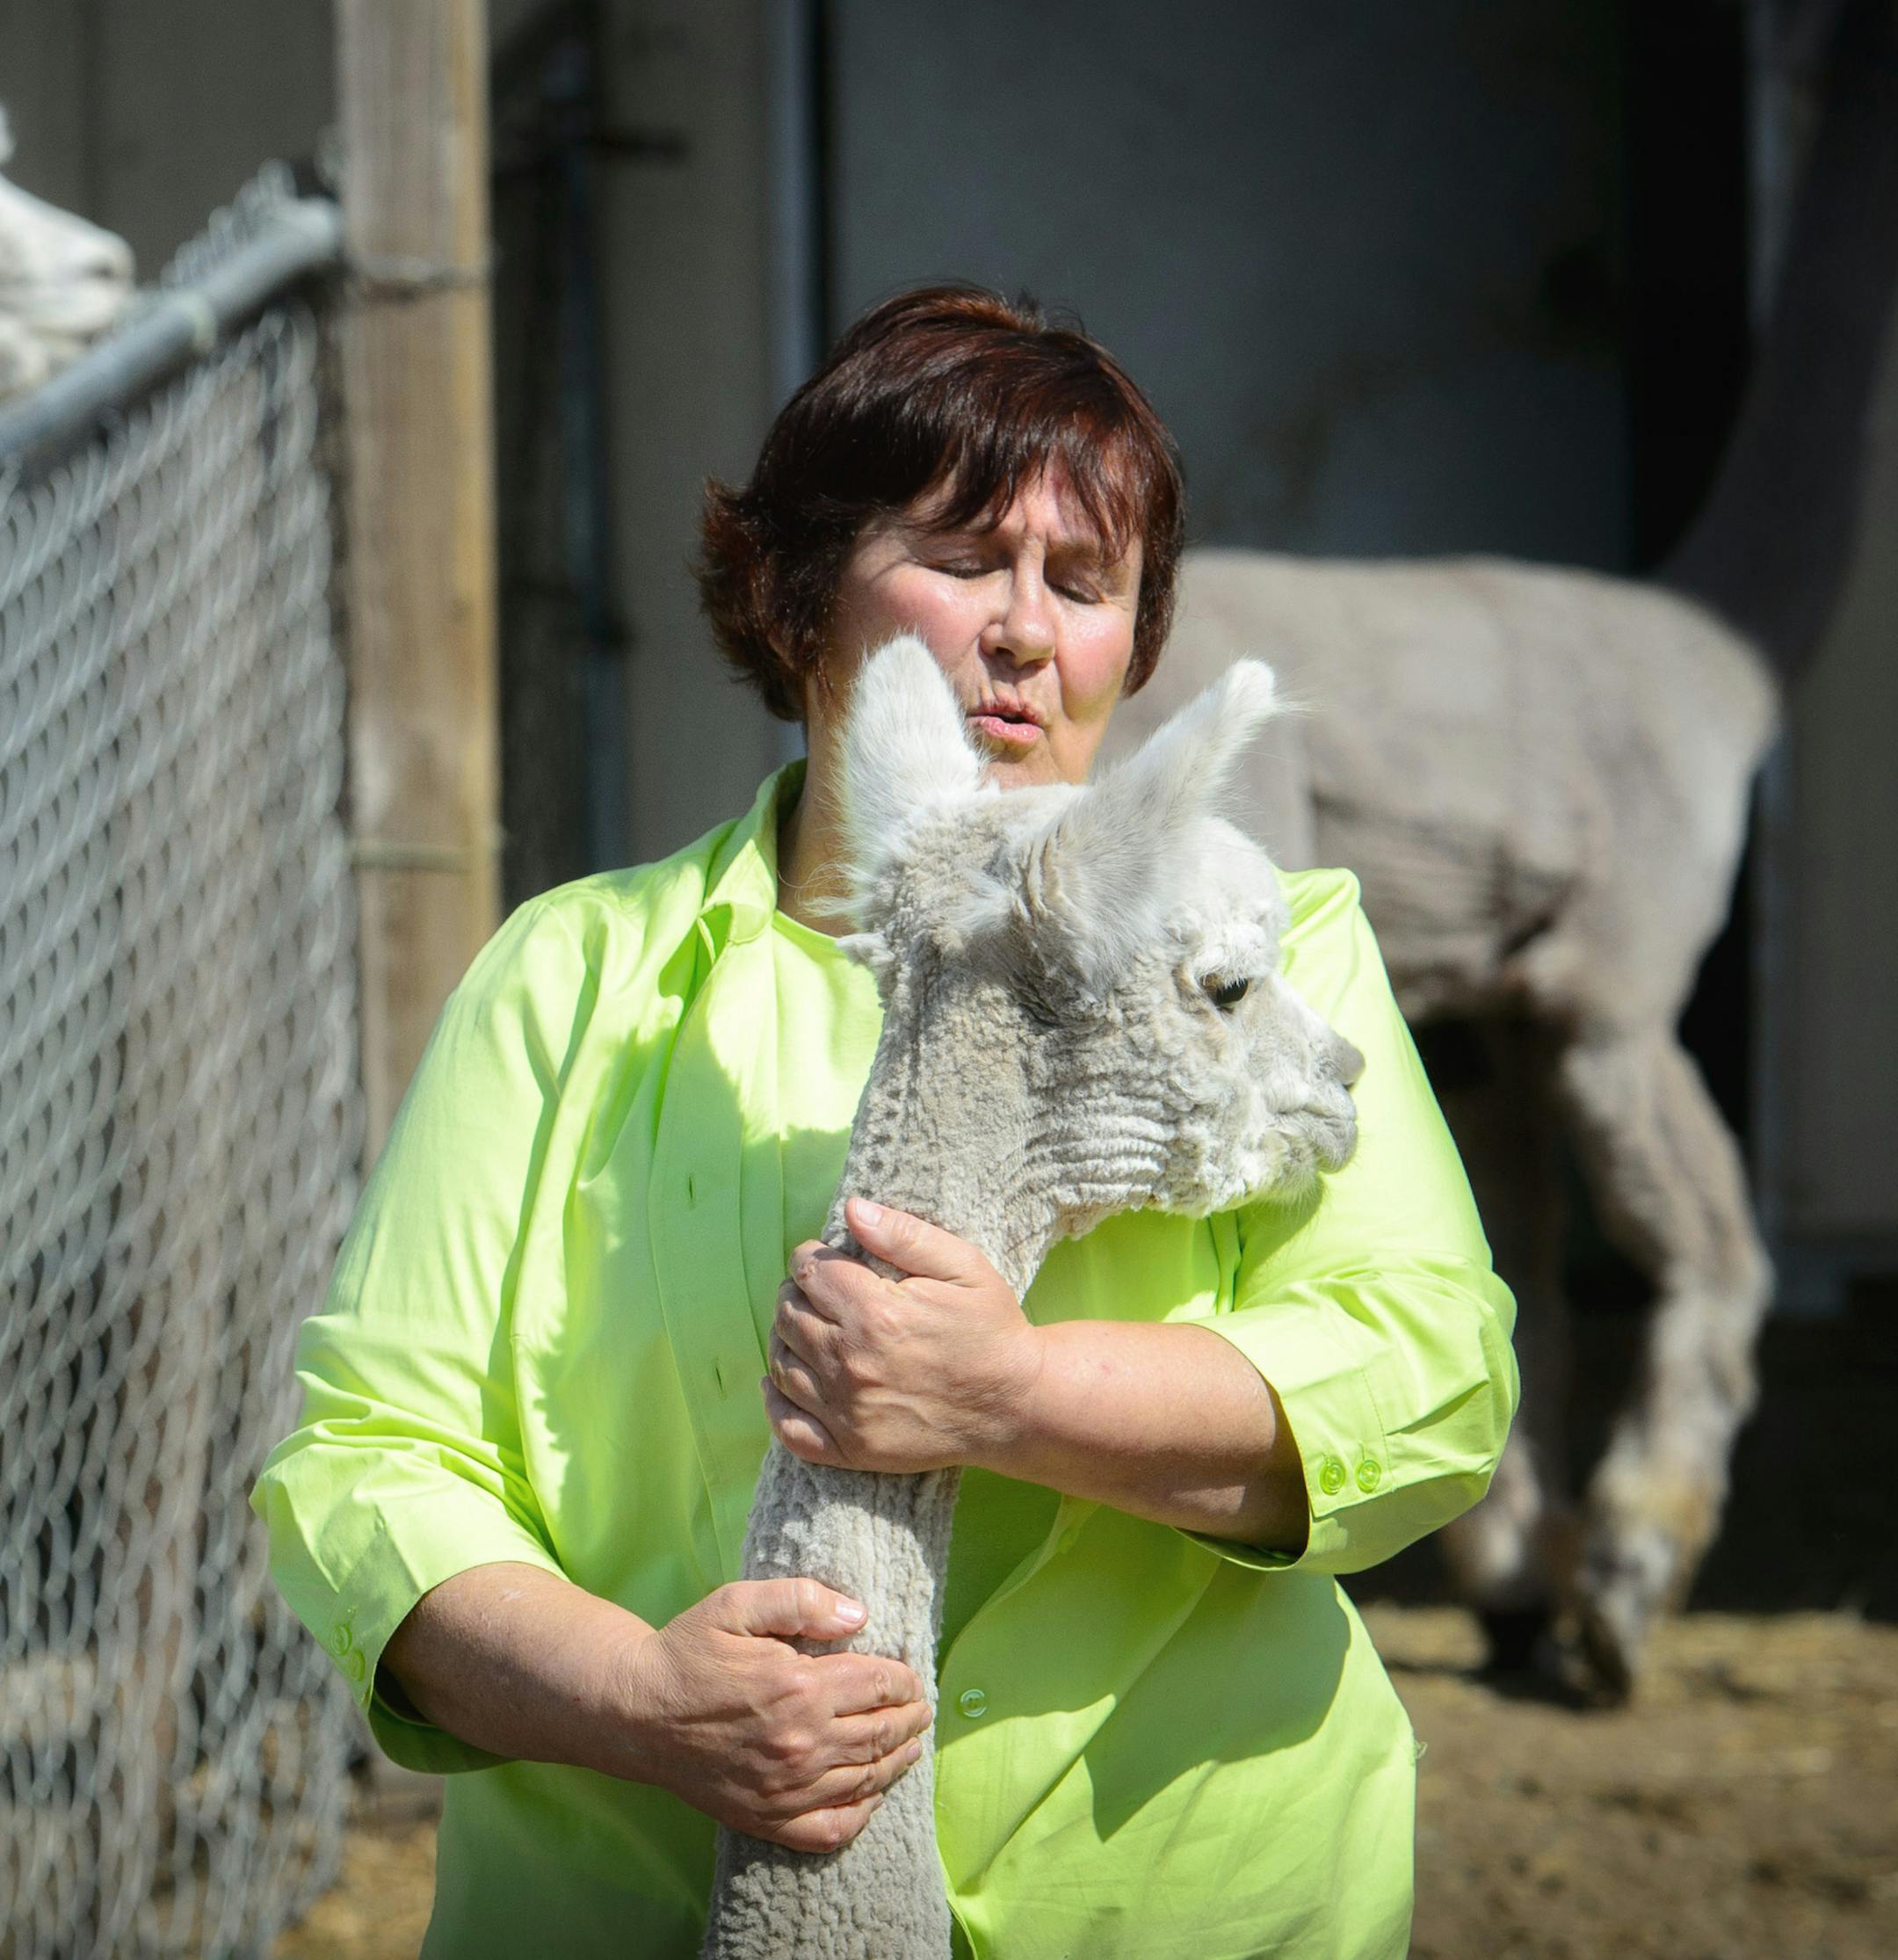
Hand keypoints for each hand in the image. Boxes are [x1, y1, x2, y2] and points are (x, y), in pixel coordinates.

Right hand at [614, 1577, 933, 1852]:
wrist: (635, 1713)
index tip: (912, 1677)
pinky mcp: (766, 1818)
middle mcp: (800, 1743)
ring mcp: (785, 1789)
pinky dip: (860, 1816)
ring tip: (910, 1747)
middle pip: (881, 1734)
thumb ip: (801, 1600)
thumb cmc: (688, 1652)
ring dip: (897, 1762)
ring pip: (865, 1780)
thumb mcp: (738, 1604)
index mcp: (799, 1687)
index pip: (879, 1685)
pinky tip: (870, 1797)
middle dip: (910, 1720)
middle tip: (922, 1710)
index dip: (904, 1680)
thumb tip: (858, 1615)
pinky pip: (830, 1829)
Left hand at [762, 1196, 1044, 1473]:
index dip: (812, 1258)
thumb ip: (904, 1235)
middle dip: (797, 1295)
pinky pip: (787, 1428)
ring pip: (782, 1365)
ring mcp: (847, 1411)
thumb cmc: (991, 1330)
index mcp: (875, 1312)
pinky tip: (782, 1382)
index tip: (830, 1261)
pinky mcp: (850, 1449)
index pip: (808, 1271)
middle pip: (788, 1315)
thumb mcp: (963, 1267)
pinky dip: (775, 1403)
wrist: (1016, 1406)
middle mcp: (852, 1362)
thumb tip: (852, 1209)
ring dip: (786, 1340)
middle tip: (822, 1293)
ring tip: (810, 1329)